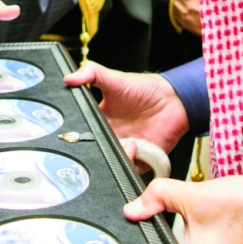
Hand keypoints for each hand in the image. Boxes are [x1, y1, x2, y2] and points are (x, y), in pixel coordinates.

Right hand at [64, 61, 188, 157]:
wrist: (173, 100)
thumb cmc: (144, 89)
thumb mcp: (113, 78)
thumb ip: (91, 73)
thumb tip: (68, 78)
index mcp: (100, 122)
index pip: (82, 135)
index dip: (78, 137)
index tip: (78, 134)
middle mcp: (110, 138)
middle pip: (95, 153)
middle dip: (95, 151)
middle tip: (105, 139)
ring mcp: (124, 150)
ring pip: (111, 163)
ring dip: (115, 155)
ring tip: (127, 140)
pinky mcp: (140, 160)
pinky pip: (129, 170)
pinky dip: (130, 163)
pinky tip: (135, 146)